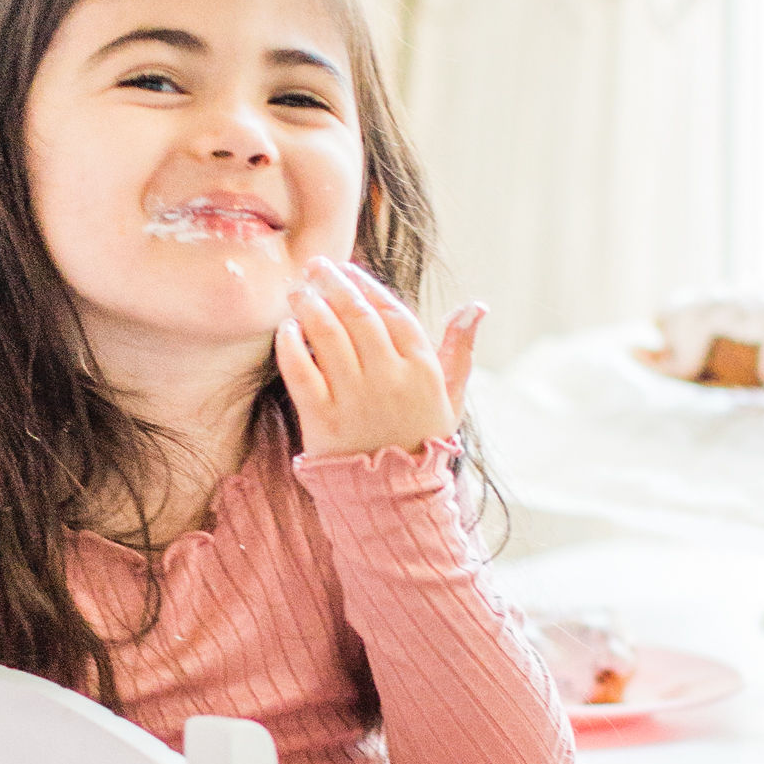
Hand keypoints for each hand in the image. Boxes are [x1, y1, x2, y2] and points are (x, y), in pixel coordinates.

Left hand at [276, 260, 485, 460]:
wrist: (394, 497)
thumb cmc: (420, 437)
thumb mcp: (450, 395)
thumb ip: (459, 349)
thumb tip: (476, 306)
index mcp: (421, 369)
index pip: (391, 310)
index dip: (366, 284)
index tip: (347, 268)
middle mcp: (389, 379)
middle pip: (357, 316)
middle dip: (333, 283)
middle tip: (314, 266)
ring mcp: (355, 399)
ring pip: (327, 336)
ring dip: (309, 306)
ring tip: (297, 292)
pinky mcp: (322, 420)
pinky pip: (301, 372)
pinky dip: (291, 345)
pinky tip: (287, 329)